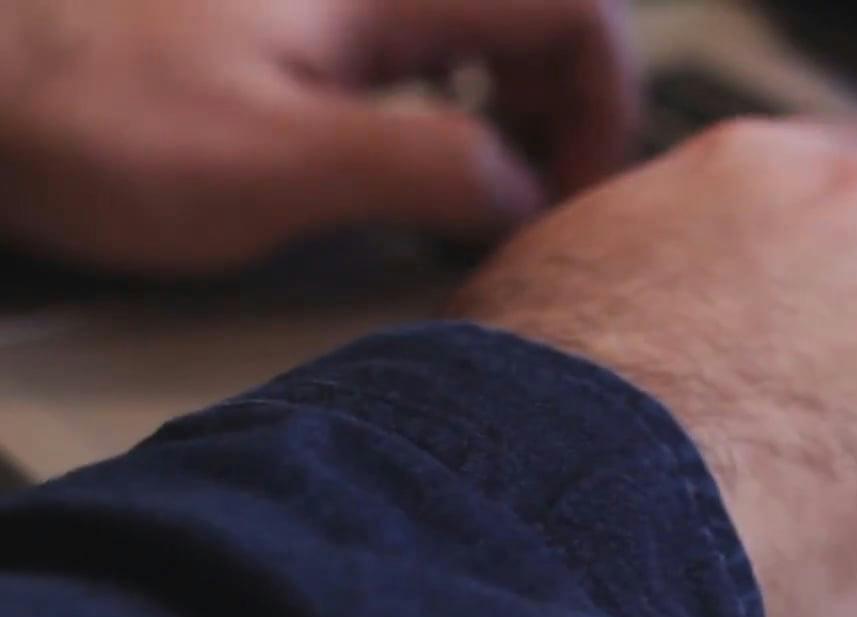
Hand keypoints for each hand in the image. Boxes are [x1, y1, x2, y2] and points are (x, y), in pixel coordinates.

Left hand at [0, 0, 636, 272]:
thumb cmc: (91, 114)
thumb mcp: (273, 166)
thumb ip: (424, 170)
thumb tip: (522, 194)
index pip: (574, 14)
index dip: (606, 106)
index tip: (568, 191)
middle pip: (543, 13)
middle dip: (567, 107)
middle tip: (537, 198)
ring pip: (486, 23)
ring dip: (516, 101)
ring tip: (488, 184)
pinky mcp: (304, 16)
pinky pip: (427, 35)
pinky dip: (457, 90)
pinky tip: (417, 147)